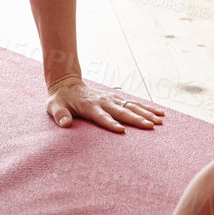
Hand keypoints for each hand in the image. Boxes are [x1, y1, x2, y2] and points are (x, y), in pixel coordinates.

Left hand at [46, 76, 165, 132]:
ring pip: (131, 106)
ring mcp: (111, 99)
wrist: (66, 84)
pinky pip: (133, 103)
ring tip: (160, 121)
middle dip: (136, 118)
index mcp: (89, 106)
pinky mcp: (116, 99)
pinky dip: (147, 108)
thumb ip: (59, 115)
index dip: (110, 123)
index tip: (121, 130)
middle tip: (150, 127)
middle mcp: (103, 101)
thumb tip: (64, 124)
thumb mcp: (54, 106)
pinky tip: (159, 113)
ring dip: (146, 113)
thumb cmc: (60, 99)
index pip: (101, 116)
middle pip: (121, 111)